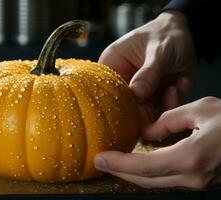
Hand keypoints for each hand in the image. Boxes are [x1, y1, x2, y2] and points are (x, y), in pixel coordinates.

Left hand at [94, 97, 220, 188]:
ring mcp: (198, 183)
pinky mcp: (201, 181)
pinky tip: (138, 163)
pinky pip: (168, 179)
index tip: (99, 159)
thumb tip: (146, 132)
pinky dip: (149, 173)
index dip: (118, 164)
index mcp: (189, 158)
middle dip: (120, 172)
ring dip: (133, 174)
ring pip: (156, 183)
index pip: (143, 166)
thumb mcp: (199, 110)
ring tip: (114, 163)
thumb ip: (167, 121)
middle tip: (101, 162)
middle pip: (146, 180)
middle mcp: (192, 177)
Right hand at [98, 11, 196, 123]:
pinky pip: (159, 112)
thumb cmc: (167, 35)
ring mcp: (137, 93)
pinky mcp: (152, 100)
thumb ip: (149, 72)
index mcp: (112, 65)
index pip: (106, 90)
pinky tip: (180, 84)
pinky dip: (172, 103)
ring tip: (174, 87)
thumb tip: (137, 92)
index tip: (139, 102)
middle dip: (145, 108)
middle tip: (164, 95)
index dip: (118, 102)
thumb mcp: (159, 50)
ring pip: (143, 114)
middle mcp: (121, 83)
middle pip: (123, 107)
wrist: (186, 34)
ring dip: (162, 105)